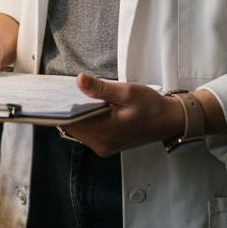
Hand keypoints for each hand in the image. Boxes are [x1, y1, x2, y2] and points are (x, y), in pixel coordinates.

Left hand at [61, 74, 184, 156]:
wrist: (169, 121)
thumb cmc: (151, 106)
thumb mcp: (126, 92)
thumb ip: (100, 88)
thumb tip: (79, 80)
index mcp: (105, 132)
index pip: (71, 122)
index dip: (62, 107)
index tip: (57, 93)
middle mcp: (101, 144)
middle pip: (73, 127)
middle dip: (69, 110)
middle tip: (67, 91)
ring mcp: (104, 147)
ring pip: (79, 130)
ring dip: (78, 115)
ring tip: (80, 98)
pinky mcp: (107, 145)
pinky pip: (88, 133)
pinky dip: (86, 120)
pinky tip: (90, 108)